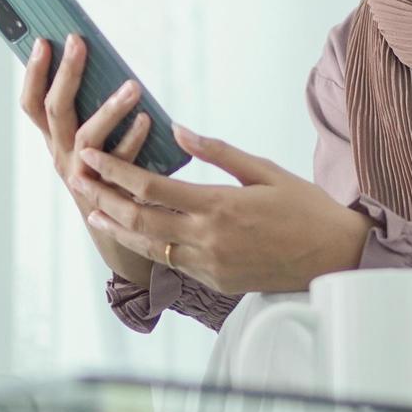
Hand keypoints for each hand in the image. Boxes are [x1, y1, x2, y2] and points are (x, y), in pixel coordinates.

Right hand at [19, 33, 155, 283]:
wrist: (127, 235)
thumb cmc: (112, 177)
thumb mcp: (93, 144)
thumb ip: (94, 111)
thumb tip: (107, 65)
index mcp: (55, 141)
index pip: (32, 103)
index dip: (34, 73)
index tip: (43, 41)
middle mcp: (63, 158)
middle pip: (54, 112)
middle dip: (64, 74)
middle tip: (77, 42)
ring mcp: (85, 178)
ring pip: (86, 139)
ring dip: (108, 110)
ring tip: (131, 85)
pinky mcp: (112, 195)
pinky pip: (123, 166)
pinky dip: (134, 140)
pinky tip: (147, 120)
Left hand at [71, 123, 376, 294]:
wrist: (335, 258)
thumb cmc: (305, 209)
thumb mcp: (264, 170)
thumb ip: (218, 152)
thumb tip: (179, 130)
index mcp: (220, 205)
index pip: (152, 187)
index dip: (115, 170)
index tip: (91, 155)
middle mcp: (208, 239)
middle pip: (139, 218)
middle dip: (103, 196)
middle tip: (76, 177)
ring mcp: (209, 264)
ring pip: (148, 245)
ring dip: (115, 225)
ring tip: (90, 208)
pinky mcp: (214, 281)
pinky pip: (170, 262)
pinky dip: (145, 246)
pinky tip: (130, 233)